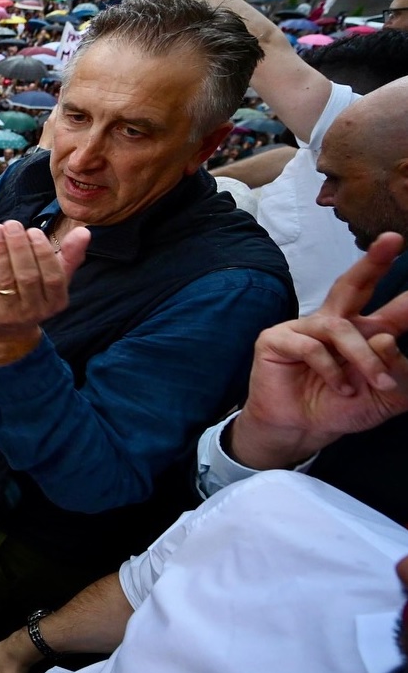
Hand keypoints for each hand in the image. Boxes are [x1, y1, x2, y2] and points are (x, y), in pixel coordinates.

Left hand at [0, 221, 89, 366]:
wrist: (7, 332)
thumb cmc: (34, 295)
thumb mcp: (55, 280)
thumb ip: (70, 256)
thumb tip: (84, 231)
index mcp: (56, 301)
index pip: (53, 276)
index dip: (43, 252)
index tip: (33, 231)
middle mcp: (34, 310)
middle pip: (27, 276)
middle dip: (19, 247)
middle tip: (12, 224)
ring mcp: (9, 313)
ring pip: (5, 280)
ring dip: (0, 251)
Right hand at [233, 233, 407, 468]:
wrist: (303, 430)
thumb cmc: (343, 408)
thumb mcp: (389, 396)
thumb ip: (398, 369)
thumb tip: (387, 339)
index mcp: (367, 331)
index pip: (394, 308)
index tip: (406, 252)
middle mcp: (337, 323)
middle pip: (353, 284)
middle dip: (373, 262)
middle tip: (391, 241)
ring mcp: (304, 328)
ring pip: (340, 327)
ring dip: (363, 356)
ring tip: (375, 383)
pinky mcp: (277, 340)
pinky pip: (311, 346)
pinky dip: (331, 370)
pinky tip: (340, 387)